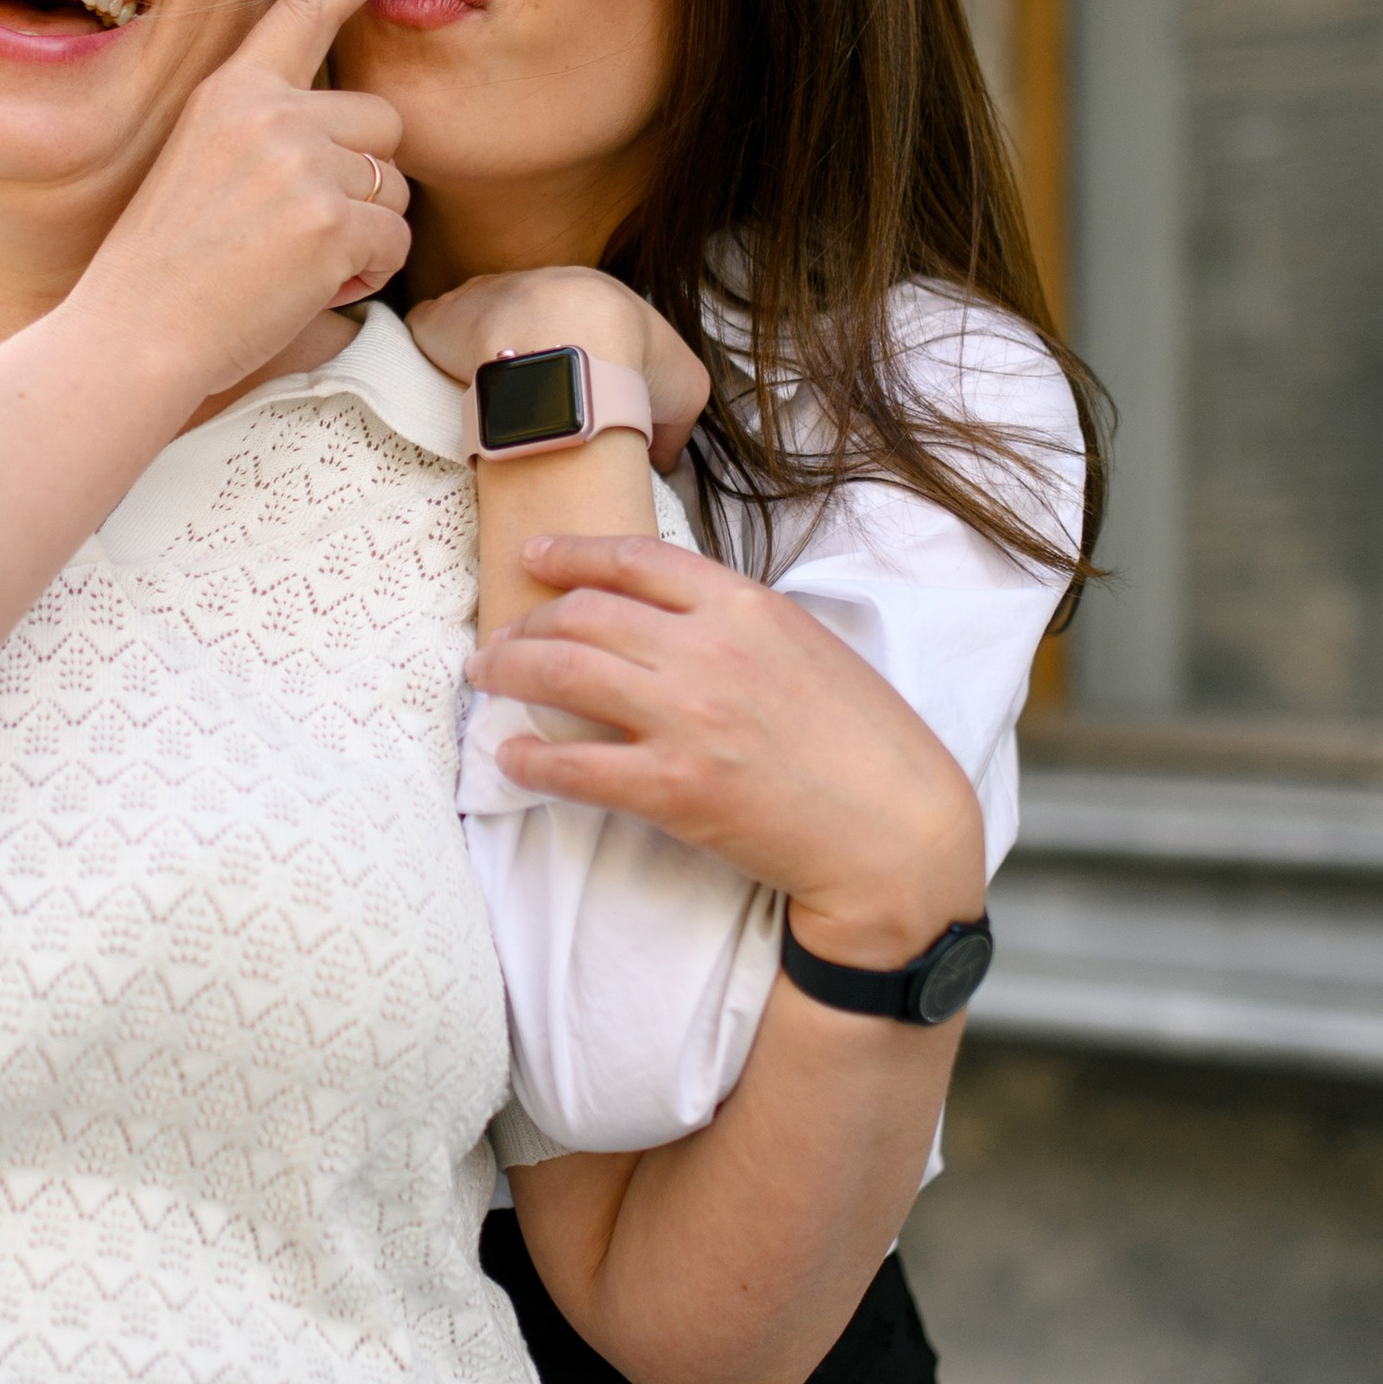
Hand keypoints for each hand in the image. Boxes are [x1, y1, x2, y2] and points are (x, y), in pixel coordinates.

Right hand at [77, 0, 417, 393]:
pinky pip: (393, 243)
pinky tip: (304, 287)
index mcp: (232, 92)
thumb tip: (347, 139)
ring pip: (394, 187)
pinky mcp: (329, 222)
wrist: (135, 333)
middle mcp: (270, 113)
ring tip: (289, 263)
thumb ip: (269, 134)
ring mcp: (302, 164)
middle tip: (297, 230)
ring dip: (363, 234)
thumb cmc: (165, 269)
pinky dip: (364, 275)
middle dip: (363, 178)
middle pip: (382, 120)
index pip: (307, 8)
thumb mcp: (199, 165)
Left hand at [408, 269, 709, 469]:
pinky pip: (428, 330)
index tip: (569, 389)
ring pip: (472, 322)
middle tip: (526, 395)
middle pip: (518, 316)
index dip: (571, 353)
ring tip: (486, 396)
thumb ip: (672, 422)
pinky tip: (440, 381)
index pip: (574, 317)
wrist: (570, 345)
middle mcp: (532, 284)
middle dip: (520, 350)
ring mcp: (480, 297)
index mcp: (589, 293)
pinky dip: (432, 352)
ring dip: (475, 353)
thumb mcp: (682, 390)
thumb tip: (662, 453)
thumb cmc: (631, 364)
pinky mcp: (439, 320)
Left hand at [467, 534, 984, 967]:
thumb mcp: (809, 649)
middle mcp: (709, 650)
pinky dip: (528, 757)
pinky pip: (572, 764)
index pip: (636, 559)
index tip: (536, 557)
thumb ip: (738, 624)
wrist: (896, 831)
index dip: (574, 552)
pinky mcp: (672, 788)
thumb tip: (668, 619)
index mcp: (746, 606)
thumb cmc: (864, 745)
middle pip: (582, 613)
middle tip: (499, 641)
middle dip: (526, 623)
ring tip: (486, 679)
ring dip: (509, 672)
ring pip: (562, 673)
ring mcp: (687, 718)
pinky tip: (511, 755)